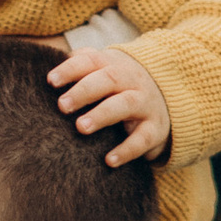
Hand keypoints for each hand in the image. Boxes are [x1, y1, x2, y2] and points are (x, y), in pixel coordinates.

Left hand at [51, 43, 172, 166]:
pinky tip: (109, 160)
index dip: (71, 69)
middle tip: (63, 106)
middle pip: (108, 79)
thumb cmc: (121, 87)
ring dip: (102, 115)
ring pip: (126, 104)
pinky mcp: (155, 129)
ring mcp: (145, 104)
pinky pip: (143, 139)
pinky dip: (127, 150)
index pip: (91, 60)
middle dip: (84, 91)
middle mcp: (131, 81)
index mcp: (114, 64)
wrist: (169, 99)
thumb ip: (80, 67)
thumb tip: (51, 72)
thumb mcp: (105, 71)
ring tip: (81, 127)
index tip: (51, 81)